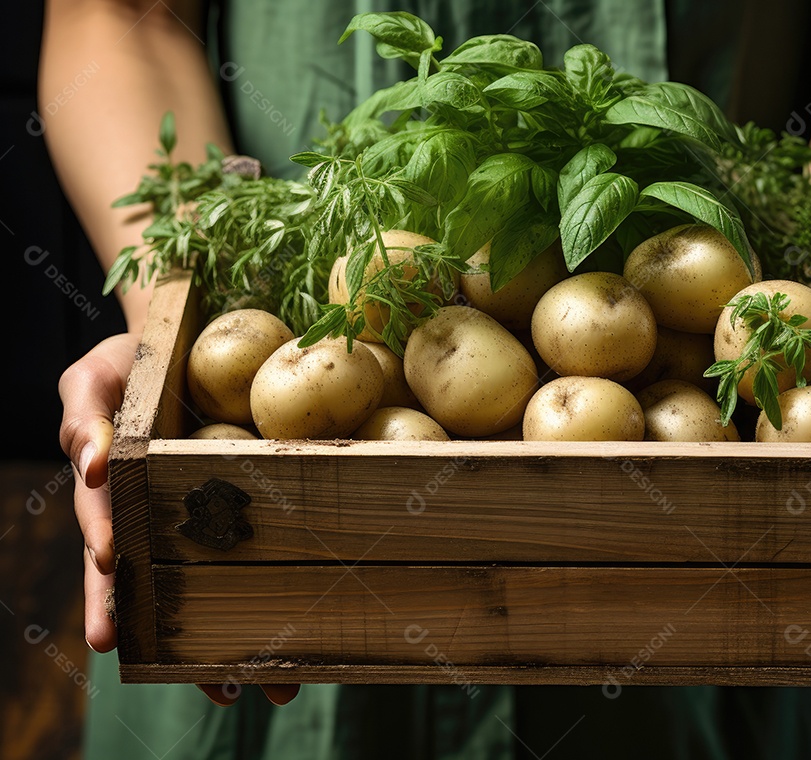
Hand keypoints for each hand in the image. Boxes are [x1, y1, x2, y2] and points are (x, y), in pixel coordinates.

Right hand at [59, 332, 299, 706]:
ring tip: (274, 685)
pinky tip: (308, 624)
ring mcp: (202, 515)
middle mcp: (159, 519)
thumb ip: (84, 418)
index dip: (110, 596)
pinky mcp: (246, 500)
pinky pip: (261, 545)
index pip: (111, 554)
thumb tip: (91, 466)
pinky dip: (278, 585)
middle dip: (189, 648)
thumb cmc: (129, 362)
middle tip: (219, 694)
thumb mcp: (92, 381)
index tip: (113, 638)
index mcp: (117, 501)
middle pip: (172, 595)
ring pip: (220, 585)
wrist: (183, 340)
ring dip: (244, 636)